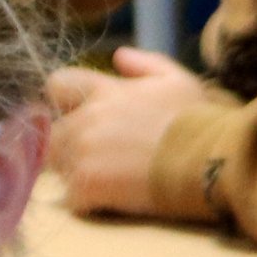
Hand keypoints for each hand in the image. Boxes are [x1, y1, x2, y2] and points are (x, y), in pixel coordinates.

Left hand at [44, 46, 206, 217]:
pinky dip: (87, 201)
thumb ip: (145, 62)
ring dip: (72, 171)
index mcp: (103, 91)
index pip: (56, 85)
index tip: (77, 113)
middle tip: (92, 156)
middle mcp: (85, 119)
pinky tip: (111, 200)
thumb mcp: (178, 80)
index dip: (63, 100)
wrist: (207, 162)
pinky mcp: (86, 187)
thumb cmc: (197, 120)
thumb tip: (118, 56)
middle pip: (50, 131)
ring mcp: (82, 154)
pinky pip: (71, 196)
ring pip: (56, 164)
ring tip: (103, 179)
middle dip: (64, 141)